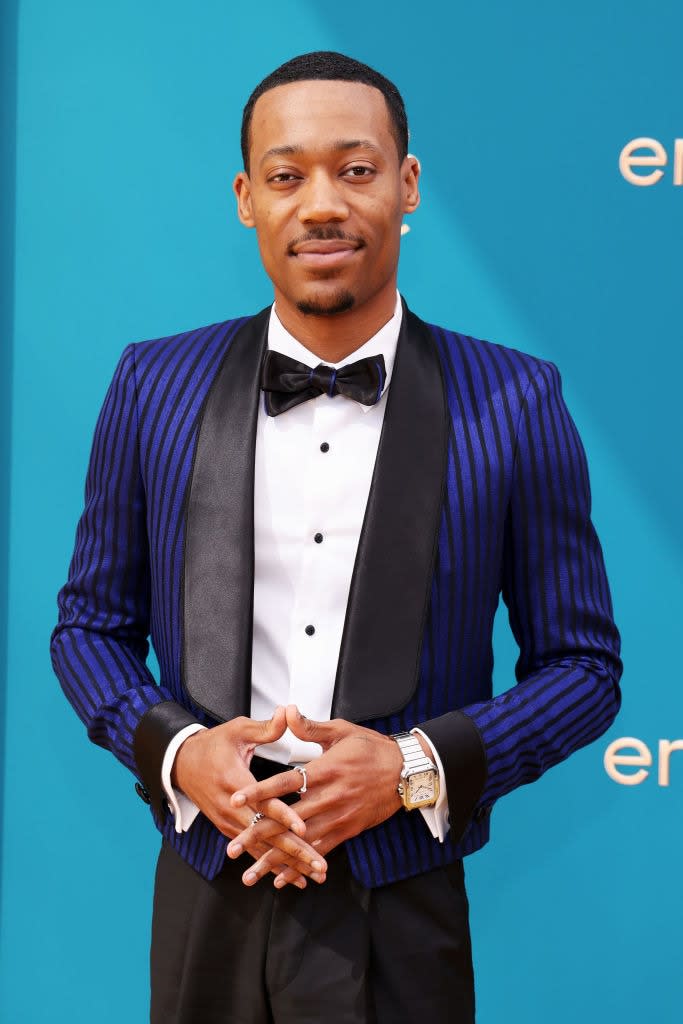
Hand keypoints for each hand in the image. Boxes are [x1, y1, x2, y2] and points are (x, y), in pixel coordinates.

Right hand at [173, 706, 326, 887]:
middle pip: (266, 834)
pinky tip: (291, 876)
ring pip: (260, 848)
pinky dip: (271, 864)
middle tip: (320, 866)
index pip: (263, 802)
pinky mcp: (228, 829)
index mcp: (234, 781)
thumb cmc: (214, 744)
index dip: (284, 816)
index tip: (305, 828)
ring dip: (287, 863)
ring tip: (313, 876)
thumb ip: (265, 727)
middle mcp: (230, 808)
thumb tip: (287, 712)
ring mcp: (228, 822)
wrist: (182, 763)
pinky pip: (251, 851)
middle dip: (294, 852)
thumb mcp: (237, 730)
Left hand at [228, 704, 404, 886]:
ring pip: (301, 843)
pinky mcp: (347, 830)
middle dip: (258, 835)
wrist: (406, 772)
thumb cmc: (371, 748)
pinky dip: (300, 867)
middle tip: (232, 849)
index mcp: (324, 770)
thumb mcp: (342, 731)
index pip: (285, 783)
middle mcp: (329, 798)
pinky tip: (282, 879)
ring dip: (275, 859)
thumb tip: (286, 711)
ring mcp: (338, 817)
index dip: (260, 792)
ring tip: (250, 875)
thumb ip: (310, 727)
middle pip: (287, 820)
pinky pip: (321, 852)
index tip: (236, 800)